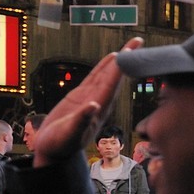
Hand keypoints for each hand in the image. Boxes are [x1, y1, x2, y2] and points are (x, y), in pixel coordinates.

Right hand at [32, 38, 142, 167]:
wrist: (54, 152)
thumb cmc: (61, 145)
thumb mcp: (70, 134)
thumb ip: (81, 120)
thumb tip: (93, 106)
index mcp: (100, 108)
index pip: (112, 83)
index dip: (122, 67)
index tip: (132, 52)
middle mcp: (100, 101)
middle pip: (115, 75)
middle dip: (127, 58)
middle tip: (138, 40)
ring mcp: (92, 98)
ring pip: (107, 75)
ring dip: (118, 60)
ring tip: (130, 46)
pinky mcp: (81, 97)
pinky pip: (95, 78)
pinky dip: (104, 67)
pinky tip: (112, 59)